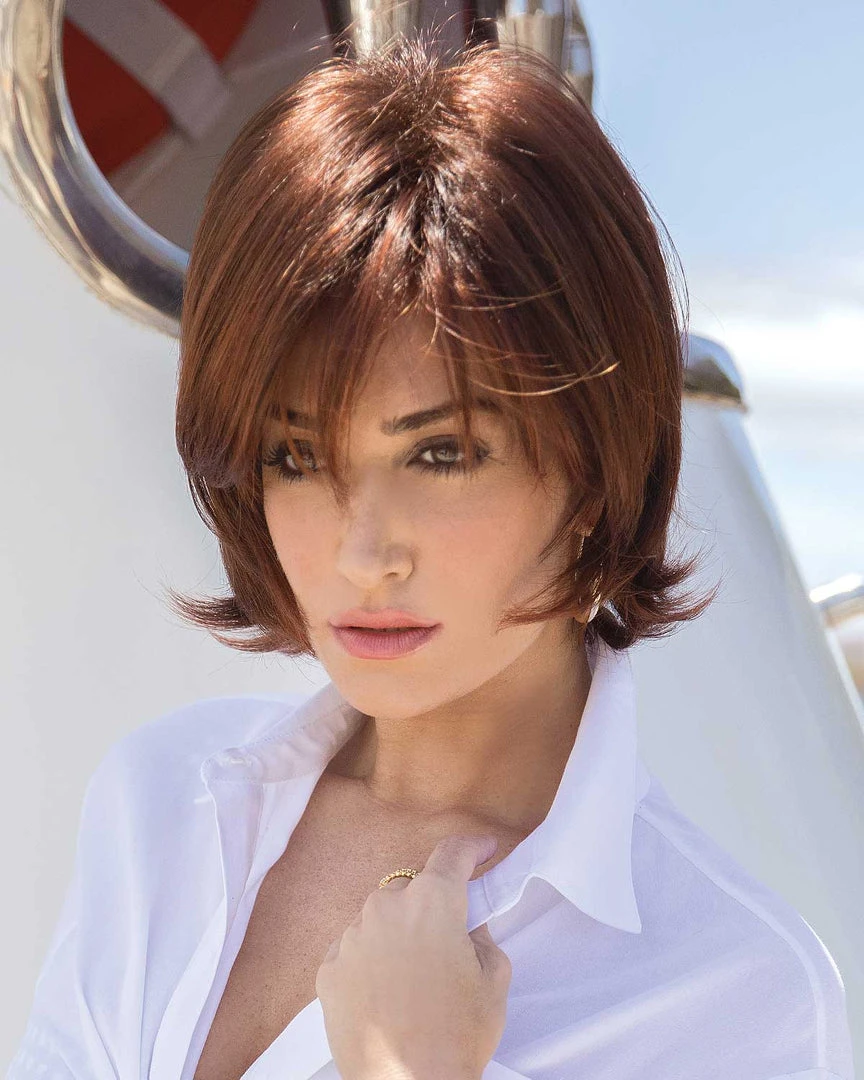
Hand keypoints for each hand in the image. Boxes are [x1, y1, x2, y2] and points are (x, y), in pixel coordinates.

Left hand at [315, 834, 511, 1079]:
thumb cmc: (458, 1034)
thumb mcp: (494, 978)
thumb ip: (481, 934)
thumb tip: (465, 925)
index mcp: (432, 900)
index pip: (452, 854)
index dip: (473, 848)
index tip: (484, 850)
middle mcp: (386, 906)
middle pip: (413, 889)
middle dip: (432, 906)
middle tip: (448, 941)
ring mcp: (351, 937)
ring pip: (380, 918)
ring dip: (398, 934)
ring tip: (414, 978)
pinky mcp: (328, 969)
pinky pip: (354, 949)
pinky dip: (370, 960)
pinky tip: (386, 992)